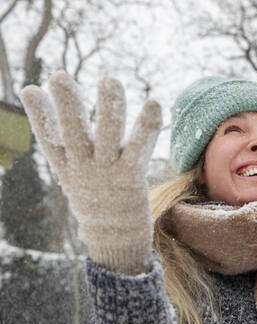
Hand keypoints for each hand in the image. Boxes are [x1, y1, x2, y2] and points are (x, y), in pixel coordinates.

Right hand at [20, 72, 161, 273]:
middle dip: (67, 104)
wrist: (116, 240)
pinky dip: (146, 126)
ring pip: (105, 135)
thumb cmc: (98, 202)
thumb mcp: (75, 178)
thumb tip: (63, 131)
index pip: (49, 140)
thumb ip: (67, 151)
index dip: (39, 115)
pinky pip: (138, 147)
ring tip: (108, 81)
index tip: (30, 89)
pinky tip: (152, 103)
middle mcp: (84, 168)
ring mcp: (107, 173)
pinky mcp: (131, 177)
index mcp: (69, 168)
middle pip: (71, 133)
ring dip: (107, 107)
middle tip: (59, 76)